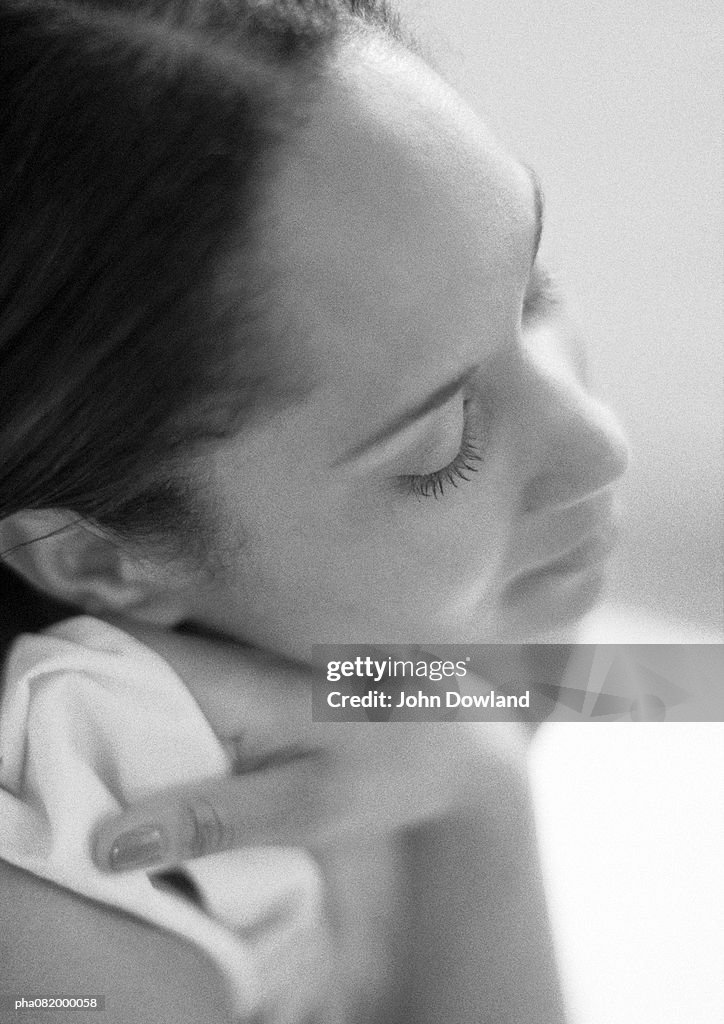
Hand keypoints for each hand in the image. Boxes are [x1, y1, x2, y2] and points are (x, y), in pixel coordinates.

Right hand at [92, 625, 527, 871]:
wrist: (463, 740)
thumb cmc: (392, 770)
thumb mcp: (305, 808)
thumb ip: (209, 818)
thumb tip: (105, 842)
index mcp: (234, 672)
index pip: (122, 650)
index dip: (81, 686)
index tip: (70, 744)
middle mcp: (235, 646)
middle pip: (133, 657)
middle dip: (103, 707)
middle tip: (103, 770)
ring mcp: (248, 650)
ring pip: (162, 668)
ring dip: (140, 713)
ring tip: (146, 765)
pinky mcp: (260, 667)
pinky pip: (194, 681)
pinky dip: (176, 714)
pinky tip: (192, 750)